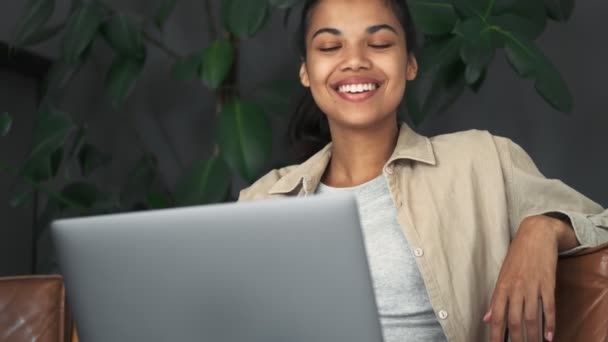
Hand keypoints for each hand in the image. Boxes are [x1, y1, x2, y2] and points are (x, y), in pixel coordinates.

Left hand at [483, 215, 573, 341]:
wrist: (536, 234)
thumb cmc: (517, 256)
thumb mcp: (502, 275)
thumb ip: (496, 299)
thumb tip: (487, 318)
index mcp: (502, 286)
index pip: (497, 316)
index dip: (495, 334)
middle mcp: (516, 288)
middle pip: (514, 320)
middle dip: (515, 339)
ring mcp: (532, 286)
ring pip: (531, 318)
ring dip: (533, 336)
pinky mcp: (548, 284)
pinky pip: (549, 307)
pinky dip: (550, 324)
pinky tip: (549, 336)